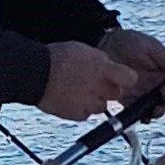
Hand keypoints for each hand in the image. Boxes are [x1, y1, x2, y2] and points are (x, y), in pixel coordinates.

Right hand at [39, 41, 159, 121]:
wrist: (34, 74)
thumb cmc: (57, 58)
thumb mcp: (84, 50)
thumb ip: (101, 61)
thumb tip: (110, 66)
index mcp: (103, 69)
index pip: (130, 78)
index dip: (127, 78)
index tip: (124, 77)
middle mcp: (99, 88)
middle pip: (116, 94)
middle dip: (109, 90)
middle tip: (95, 83)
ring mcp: (89, 104)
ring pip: (102, 107)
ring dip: (95, 100)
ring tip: (79, 90)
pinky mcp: (77, 115)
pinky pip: (86, 114)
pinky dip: (82, 108)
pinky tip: (71, 98)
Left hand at [97, 27, 164, 121]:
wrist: (106, 43)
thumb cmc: (130, 42)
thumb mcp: (153, 48)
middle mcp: (156, 87)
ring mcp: (142, 95)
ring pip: (157, 111)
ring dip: (160, 111)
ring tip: (156, 105)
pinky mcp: (128, 101)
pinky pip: (139, 114)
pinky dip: (144, 117)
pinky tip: (144, 113)